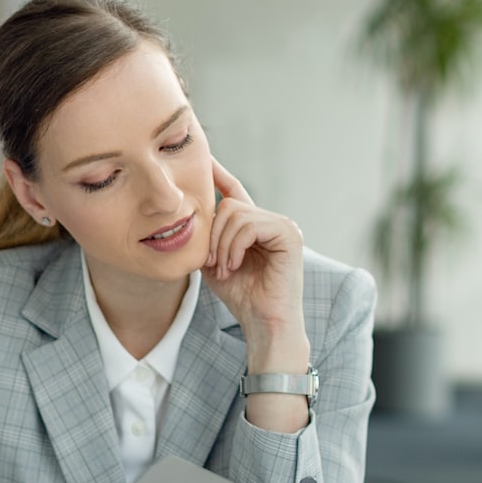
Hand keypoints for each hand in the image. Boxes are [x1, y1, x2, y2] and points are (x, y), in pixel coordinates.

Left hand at [201, 160, 307, 355]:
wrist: (264, 323)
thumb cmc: (242, 297)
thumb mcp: (214, 261)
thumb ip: (207, 237)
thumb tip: (192, 213)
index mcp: (256, 227)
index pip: (236, 192)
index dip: (218, 174)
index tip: (203, 159)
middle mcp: (273, 221)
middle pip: (229, 204)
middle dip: (214, 235)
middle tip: (213, 264)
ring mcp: (284, 226)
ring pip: (236, 214)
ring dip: (222, 245)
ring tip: (225, 269)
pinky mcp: (289, 234)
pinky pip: (249, 225)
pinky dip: (235, 246)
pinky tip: (236, 265)